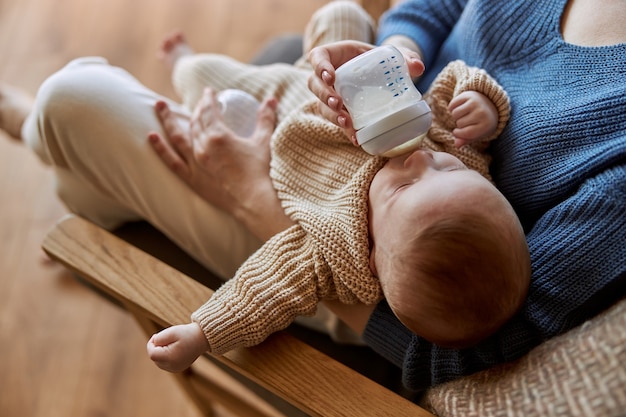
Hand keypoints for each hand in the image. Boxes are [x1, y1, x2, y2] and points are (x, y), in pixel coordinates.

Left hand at [147, 323, 208, 372]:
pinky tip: (173, 349)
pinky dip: (165, 356)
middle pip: (155, 358)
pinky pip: (165, 363)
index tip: (157, 335)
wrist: (203, 338)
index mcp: (171, 358)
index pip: (152, 354)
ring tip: (171, 343)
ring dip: (160, 352)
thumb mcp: (172, 331)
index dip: (151, 344)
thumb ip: (158, 338)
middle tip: (166, 338)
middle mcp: (173, 367)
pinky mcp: (177, 369)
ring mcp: (175, 369)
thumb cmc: (188, 334)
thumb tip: (153, 344)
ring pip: (159, 361)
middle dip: (156, 348)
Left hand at [148, 88, 293, 240]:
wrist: (255, 202)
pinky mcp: (193, 179)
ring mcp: (195, 164)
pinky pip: (172, 162)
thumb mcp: (264, 141)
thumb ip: (265, 119)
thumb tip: (271, 100)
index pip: (209, 111)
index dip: (208, 99)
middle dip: (195, 109)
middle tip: (199, 102)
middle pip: (195, 122)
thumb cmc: (262, 172)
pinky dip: (160, 148)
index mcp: (219, 136)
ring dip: (168, 119)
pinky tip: (152, 137)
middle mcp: (203, 147)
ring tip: (159, 106)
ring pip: (178, 137)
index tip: (209, 93)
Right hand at [307, 40, 424, 144]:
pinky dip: (346, 131)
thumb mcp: (389, 54)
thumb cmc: (376, 59)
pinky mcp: (338, 112)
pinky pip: (336, 122)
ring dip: (332, 115)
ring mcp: (329, 95)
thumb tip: (418, 67)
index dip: (320, 67)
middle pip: (314, 85)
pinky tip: (356, 138)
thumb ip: (404, 57)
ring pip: (321, 106)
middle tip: (339, 103)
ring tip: (346, 122)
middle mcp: (326, 77)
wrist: (378, 73)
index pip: (317, 58)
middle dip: (324, 95)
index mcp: (333, 56)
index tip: (330, 76)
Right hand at [448, 91, 498, 147]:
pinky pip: (452, 104)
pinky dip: (452, 107)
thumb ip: (466, 140)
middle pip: (459, 123)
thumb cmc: (481, 122)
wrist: (489, 103)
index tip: (457, 132)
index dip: (458, 134)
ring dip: (456, 116)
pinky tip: (459, 108)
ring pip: (455, 114)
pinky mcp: (468, 95)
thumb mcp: (477, 133)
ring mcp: (475, 102)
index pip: (466, 133)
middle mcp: (482, 113)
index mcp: (486, 125)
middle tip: (466, 120)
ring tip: (463, 115)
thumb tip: (456, 145)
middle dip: (460, 123)